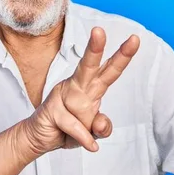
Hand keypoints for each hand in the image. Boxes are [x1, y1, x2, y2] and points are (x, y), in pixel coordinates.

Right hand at [24, 27, 139, 154]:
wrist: (38, 138)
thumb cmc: (69, 128)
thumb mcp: (93, 132)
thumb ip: (102, 127)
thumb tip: (102, 123)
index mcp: (91, 86)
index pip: (109, 70)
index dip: (122, 55)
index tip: (135, 39)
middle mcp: (77, 85)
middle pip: (89, 66)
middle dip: (94, 48)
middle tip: (99, 30)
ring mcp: (62, 94)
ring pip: (83, 104)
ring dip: (86, 125)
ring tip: (78, 131)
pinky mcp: (52, 108)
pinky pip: (75, 125)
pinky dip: (82, 137)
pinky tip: (88, 144)